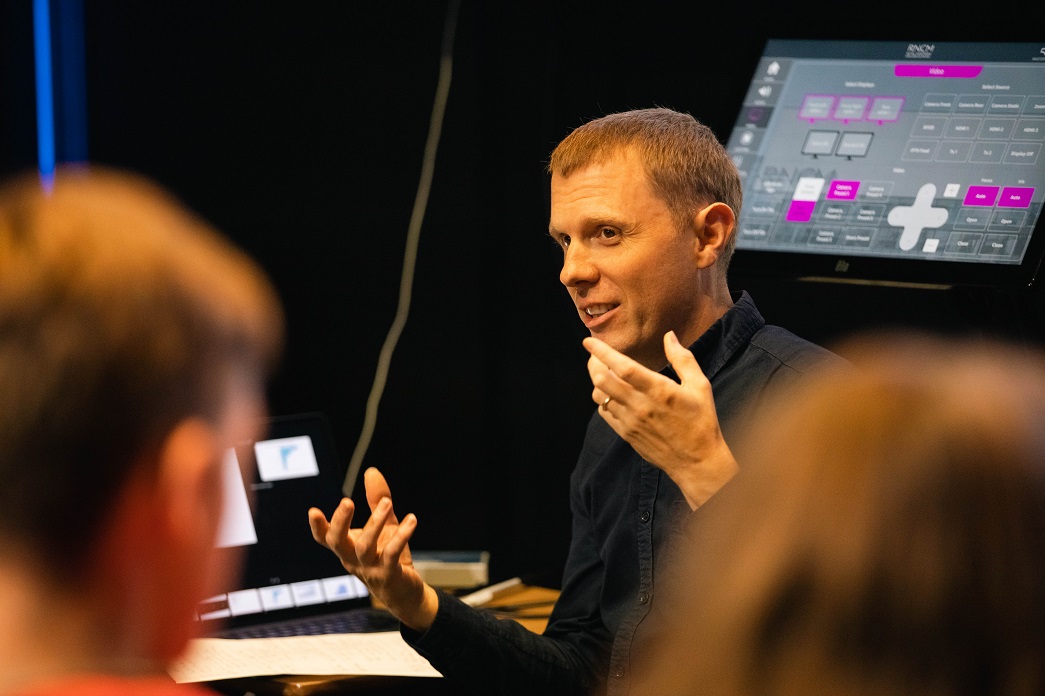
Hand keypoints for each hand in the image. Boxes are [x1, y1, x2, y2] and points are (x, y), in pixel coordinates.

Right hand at [307, 467, 438, 630]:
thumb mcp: (384, 525)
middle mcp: (353, 559)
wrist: (406, 593)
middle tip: (348, 501)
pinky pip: (391, 554)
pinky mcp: (389, 574)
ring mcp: (370, 568)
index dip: (317, 527)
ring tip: (387, 502)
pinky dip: (401, 536)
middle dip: (340, 522)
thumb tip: (371, 471)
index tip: (313, 511)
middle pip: (337, 543)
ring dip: (375, 523)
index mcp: (347, 548)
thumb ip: (377, 499)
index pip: (326, 538)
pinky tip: (411, 520)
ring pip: (364, 547)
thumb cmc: (389, 556)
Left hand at [582, 331, 737, 508]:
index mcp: (658, 390)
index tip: (589, 342)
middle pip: (602, 381)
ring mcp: (630, 421)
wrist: (696, 461)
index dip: (603, 353)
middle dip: (593, 364)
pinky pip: (604, 413)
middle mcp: (639, 405)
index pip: (623, 367)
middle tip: (596, 356)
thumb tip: (669, 336)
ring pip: (599, 397)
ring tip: (603, 372)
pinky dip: (603, 399)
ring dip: (597, 381)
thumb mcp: (700, 386)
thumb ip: (683, 359)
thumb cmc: (701, 422)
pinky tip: (611, 393)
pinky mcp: (626, 433)